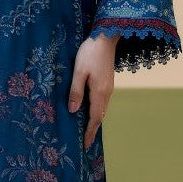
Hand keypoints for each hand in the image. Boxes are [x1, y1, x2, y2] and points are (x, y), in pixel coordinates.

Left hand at [68, 33, 118, 148]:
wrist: (105, 37)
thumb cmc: (90, 52)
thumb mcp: (79, 72)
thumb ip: (76, 91)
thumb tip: (74, 111)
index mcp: (99, 92)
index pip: (95, 118)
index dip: (90, 132)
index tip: (86, 144)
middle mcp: (107, 92)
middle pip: (100, 116)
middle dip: (93, 130)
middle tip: (86, 143)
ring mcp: (108, 87)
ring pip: (102, 109)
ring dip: (95, 121)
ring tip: (88, 131)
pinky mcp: (107, 82)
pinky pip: (102, 102)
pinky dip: (97, 111)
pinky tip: (91, 112)